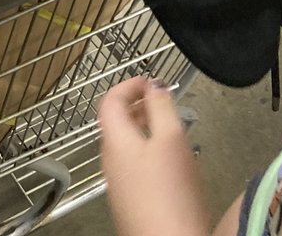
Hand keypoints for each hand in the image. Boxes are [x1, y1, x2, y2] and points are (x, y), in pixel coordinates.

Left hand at [99, 78, 208, 235]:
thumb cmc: (170, 196)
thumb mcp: (171, 140)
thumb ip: (161, 107)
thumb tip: (154, 86)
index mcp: (115, 140)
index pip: (110, 101)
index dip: (128, 85)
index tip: (148, 80)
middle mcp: (110, 160)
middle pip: (115, 122)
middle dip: (137, 105)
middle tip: (158, 99)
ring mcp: (117, 182)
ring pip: (125, 144)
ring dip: (142, 128)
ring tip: (166, 126)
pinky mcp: (129, 201)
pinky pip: (132, 165)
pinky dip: (145, 150)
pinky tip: (167, 161)